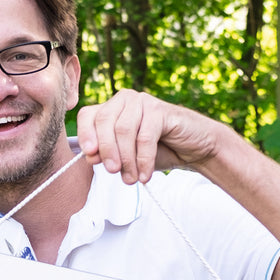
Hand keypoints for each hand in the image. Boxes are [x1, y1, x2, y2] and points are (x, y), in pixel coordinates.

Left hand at [76, 89, 219, 183]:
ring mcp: (143, 102)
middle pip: (104, 122)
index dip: (85, 134)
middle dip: (106, 150)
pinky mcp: (160, 110)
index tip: (89, 156)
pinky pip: (144, 137)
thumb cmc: (157, 151)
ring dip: (126, 159)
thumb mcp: (126, 157)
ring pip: (123, 130)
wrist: (193, 149)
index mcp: (111, 108)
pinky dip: (143, 160)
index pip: (87, 115)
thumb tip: (90, 156)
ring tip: (131, 179)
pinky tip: (145, 175)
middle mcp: (124, 100)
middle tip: (113, 172)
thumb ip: (107, 155)